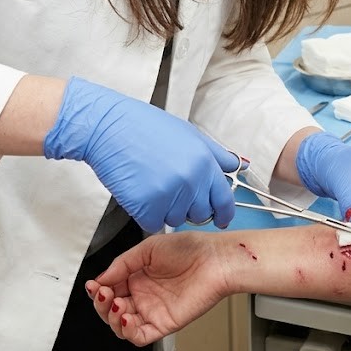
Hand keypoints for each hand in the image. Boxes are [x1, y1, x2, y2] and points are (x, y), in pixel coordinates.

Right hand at [44, 76, 238, 232]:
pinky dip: (146, 213)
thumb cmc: (146, 127)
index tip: (221, 219)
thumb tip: (240, 165)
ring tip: (152, 183)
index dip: (223, 212)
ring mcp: (170, 195)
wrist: (110, 127)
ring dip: (166, 209)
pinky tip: (140, 192)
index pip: (224, 200)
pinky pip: (153, 223)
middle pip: (200, 213)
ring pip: (175, 219)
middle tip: (172, 189)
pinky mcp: (148, 207)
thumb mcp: (189, 134)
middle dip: (189, 207)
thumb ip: (216, 154)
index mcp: (204, 162)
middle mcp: (192, 181)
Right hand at [86, 232, 226, 344]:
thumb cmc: (189, 248)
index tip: (93, 285)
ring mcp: (152, 311)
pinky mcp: (164, 324)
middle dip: (101, 304)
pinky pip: (140, 336)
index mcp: (137, 277)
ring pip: (121, 326)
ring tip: (114, 303)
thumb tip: (101, 278)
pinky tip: (125, 318)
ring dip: (111, 318)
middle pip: (111, 309)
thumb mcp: (148, 248)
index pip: (110, 288)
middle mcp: (143, 296)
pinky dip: (128, 332)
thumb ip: (123, 263)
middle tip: (102, 293)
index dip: (99, 289)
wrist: (215, 259)